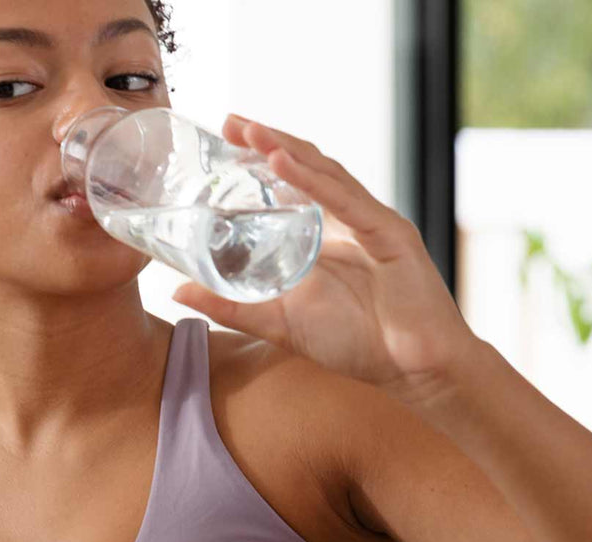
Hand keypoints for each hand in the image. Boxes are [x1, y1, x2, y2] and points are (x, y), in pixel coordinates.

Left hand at [173, 114, 483, 405]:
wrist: (415, 372)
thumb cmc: (357, 344)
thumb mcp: (277, 322)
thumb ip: (230, 306)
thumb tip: (175, 291)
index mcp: (328, 232)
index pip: (292, 180)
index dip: (261, 154)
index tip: (225, 135)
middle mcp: (350, 219)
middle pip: (307, 165)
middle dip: (268, 139)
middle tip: (229, 120)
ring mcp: (372, 223)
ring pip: (325, 173)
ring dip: (284, 147)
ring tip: (248, 129)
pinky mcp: (391, 236)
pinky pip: (347, 200)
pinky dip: (313, 179)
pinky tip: (282, 160)